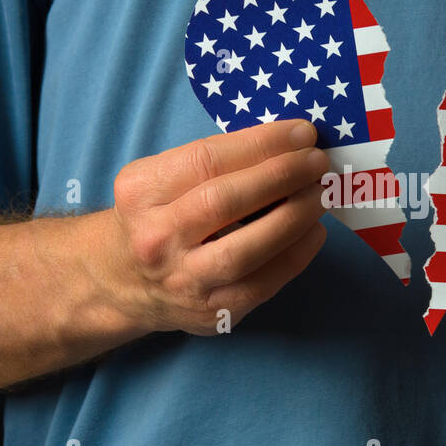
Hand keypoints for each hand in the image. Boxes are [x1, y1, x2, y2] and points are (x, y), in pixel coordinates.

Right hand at [108, 119, 328, 334]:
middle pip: (223, 202)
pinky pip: (262, 284)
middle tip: (317, 161)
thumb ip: (216, 160)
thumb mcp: (163, 178)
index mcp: (141, 191)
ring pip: (243, 250)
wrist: (124, 281)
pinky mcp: (209, 313)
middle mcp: (156, 237)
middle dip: (280, 176)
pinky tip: (313, 231)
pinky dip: (296, 255)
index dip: (261, 143)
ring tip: (320, 194)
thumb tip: (288, 144)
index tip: (301, 133)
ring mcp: (182, 280)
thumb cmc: (158, 215)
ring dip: (293, 217)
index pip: (207, 159)